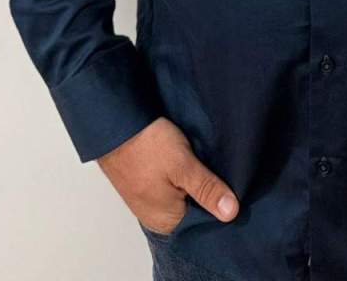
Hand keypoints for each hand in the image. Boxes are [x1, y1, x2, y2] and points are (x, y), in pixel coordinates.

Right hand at [96, 116, 239, 232]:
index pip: (203, 223)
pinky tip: (187, 162)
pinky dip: (180, 176)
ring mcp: (148, 201)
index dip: (219, 205)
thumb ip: (206, 189)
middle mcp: (155, 217)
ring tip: (203, 164)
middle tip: (219, 171)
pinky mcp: (144, 184)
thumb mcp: (183, 165)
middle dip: (206, 192)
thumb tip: (231, 212)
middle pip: (193, 210)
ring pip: (182, 196)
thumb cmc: (146, 145)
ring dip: (193, 182)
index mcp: (166, 222)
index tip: (232, 188)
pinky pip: (170, 186)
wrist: (114, 123)